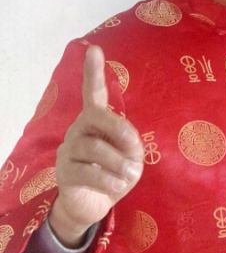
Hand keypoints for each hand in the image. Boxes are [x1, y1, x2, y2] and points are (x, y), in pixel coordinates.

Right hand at [50, 45, 143, 246]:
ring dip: (118, 163)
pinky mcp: (63, 172)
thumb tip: (124, 143)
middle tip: (135, 150)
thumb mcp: (132, 156)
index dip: (93, 71)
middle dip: (120, 131)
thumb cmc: (116, 172)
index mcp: (97, 120)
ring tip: (129, 175)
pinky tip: (117, 186)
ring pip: (94, 148)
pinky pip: (88, 172)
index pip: (93, 92)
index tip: (94, 49)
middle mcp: (79, 128)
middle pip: (97, 117)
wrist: (93, 204)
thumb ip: (130, 144)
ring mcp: (68, 149)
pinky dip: (109, 181)